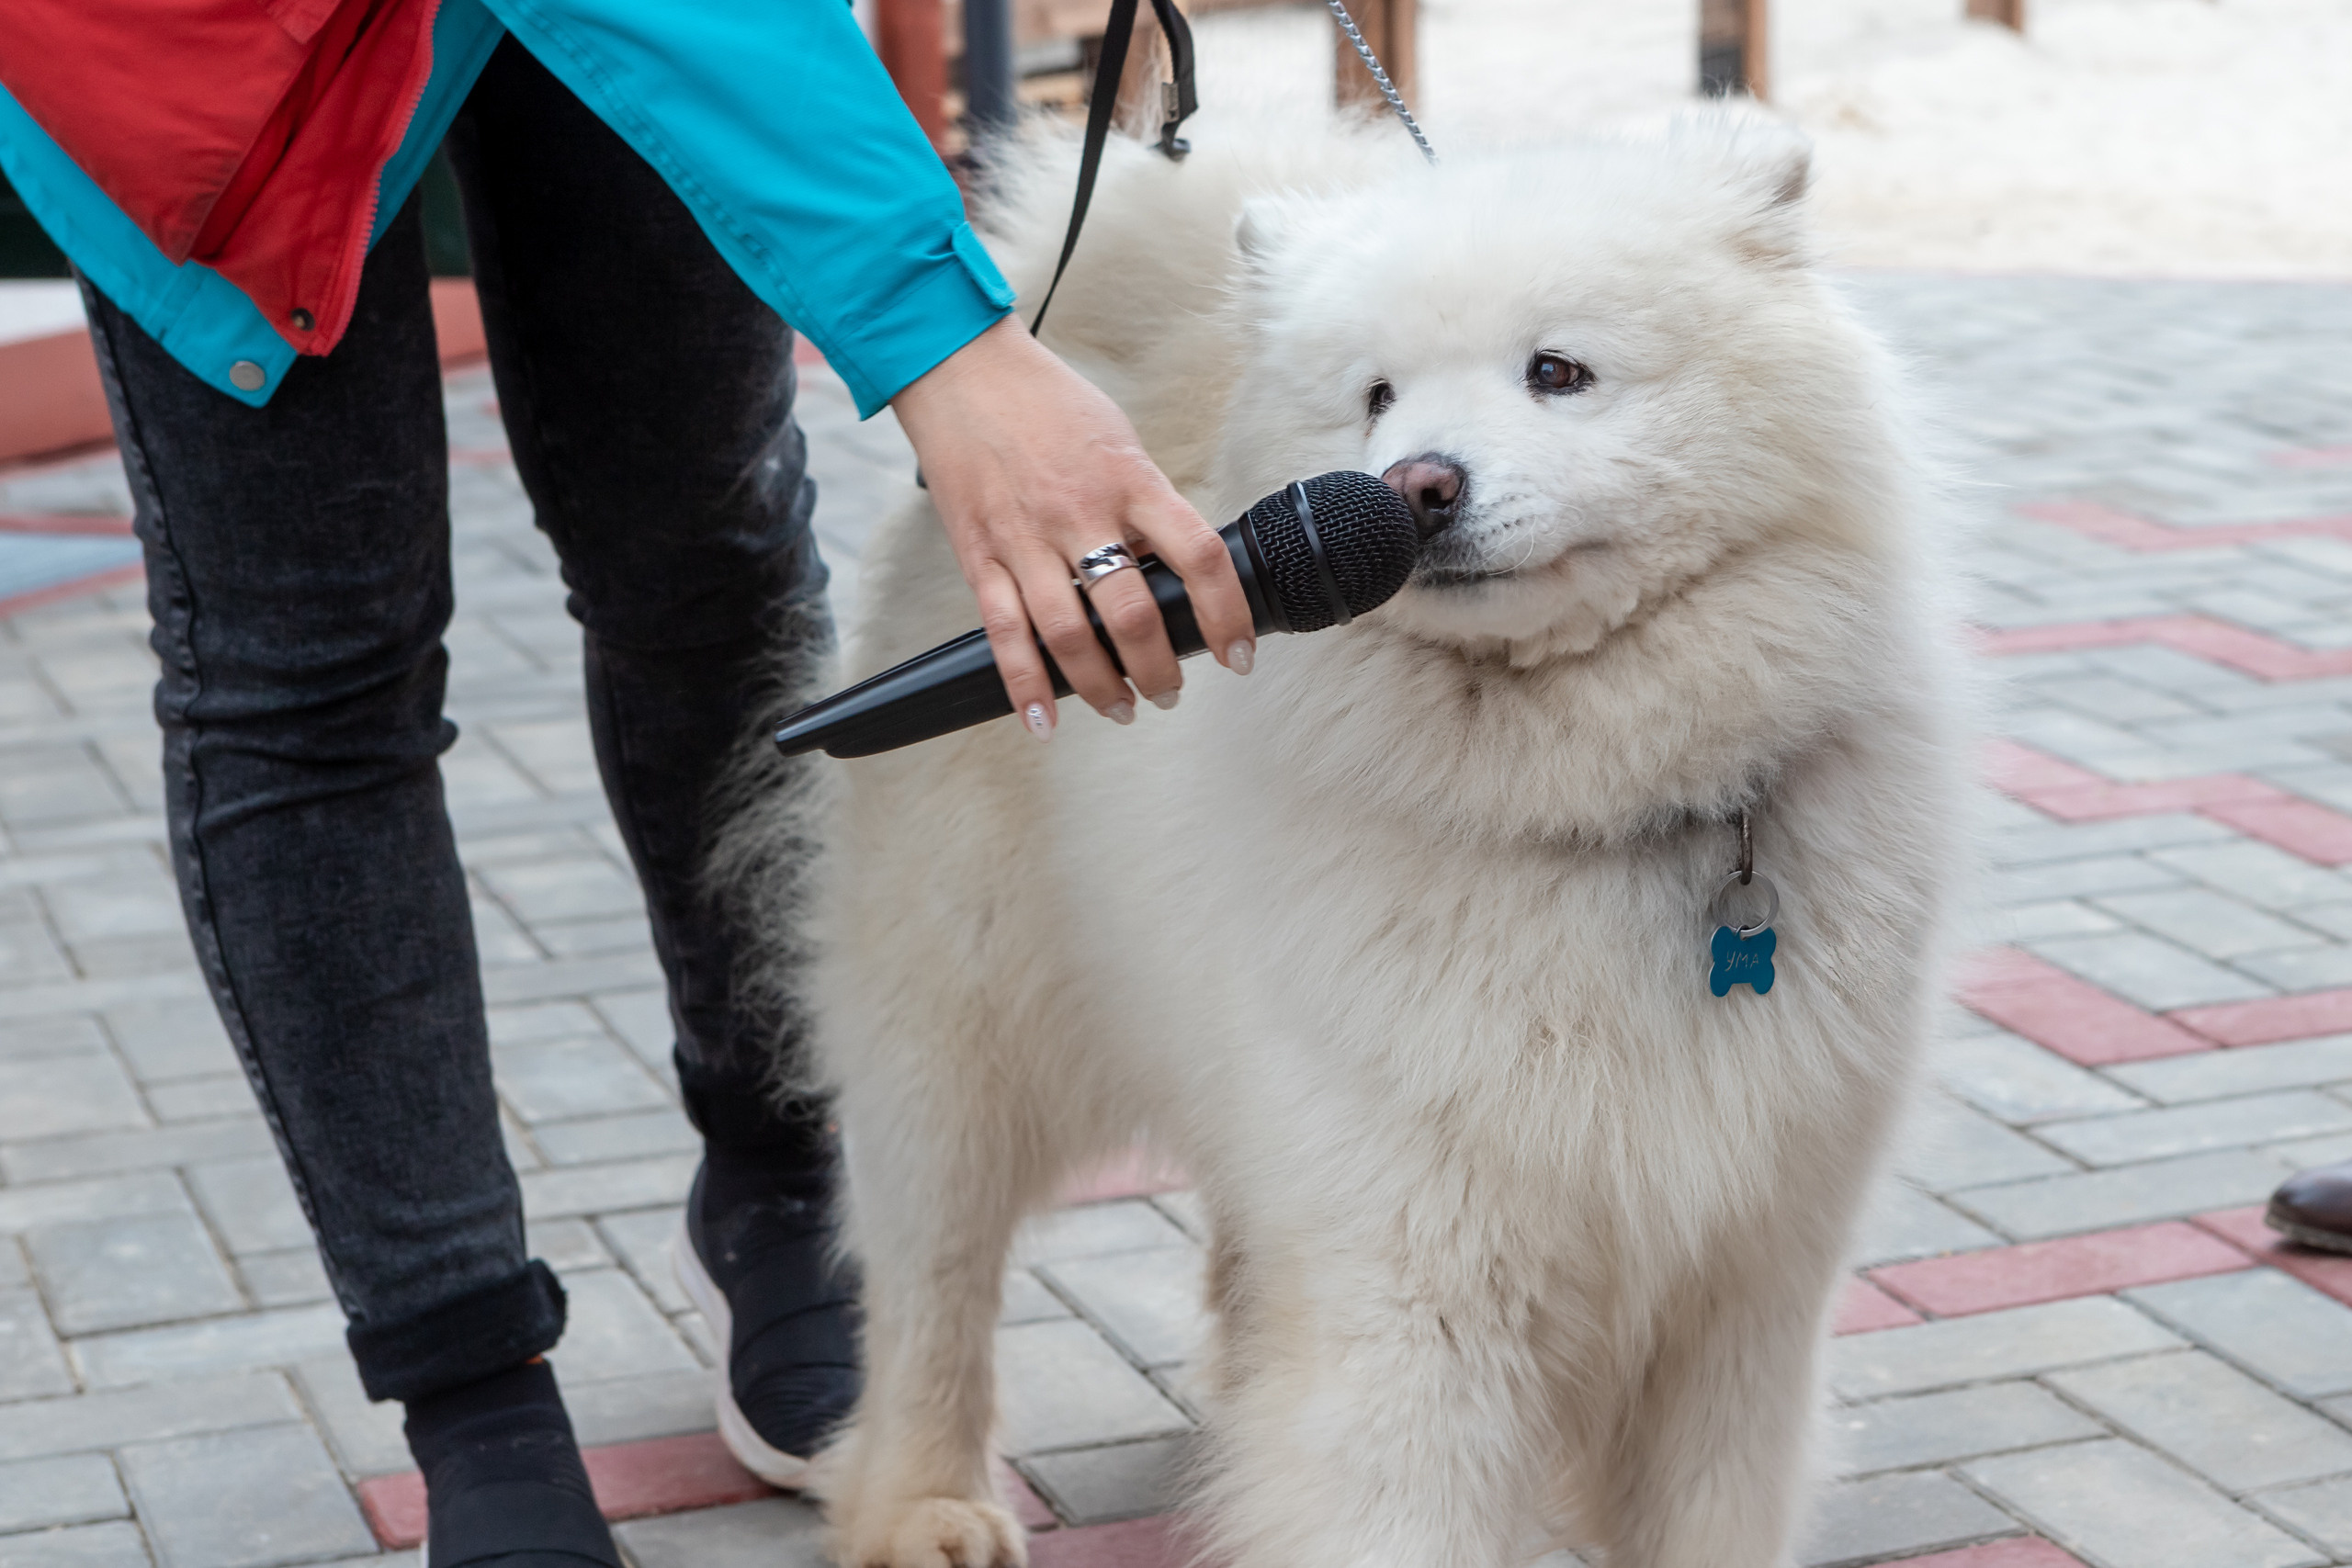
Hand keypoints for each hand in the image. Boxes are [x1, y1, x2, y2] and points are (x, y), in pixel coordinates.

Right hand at [890, 318, 1254, 738]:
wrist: (960, 369)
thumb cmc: (1045, 401)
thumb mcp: (1119, 440)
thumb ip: (1145, 503)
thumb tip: (1170, 566)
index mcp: (1129, 480)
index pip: (1199, 557)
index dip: (1227, 616)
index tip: (1238, 654)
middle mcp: (1080, 513)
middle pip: (1134, 615)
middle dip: (1160, 670)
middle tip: (1171, 692)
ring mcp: (1025, 538)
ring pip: (1070, 635)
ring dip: (1103, 687)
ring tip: (1121, 707)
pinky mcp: (978, 556)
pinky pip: (1005, 634)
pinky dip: (1026, 686)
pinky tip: (1044, 720)